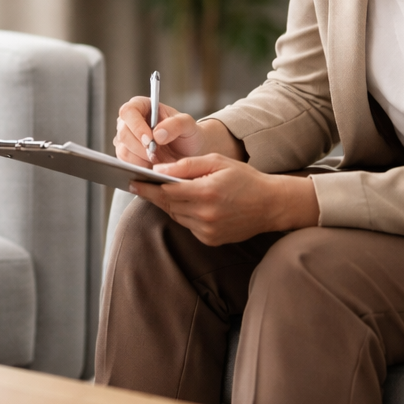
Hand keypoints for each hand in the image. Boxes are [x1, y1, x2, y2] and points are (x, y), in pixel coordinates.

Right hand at [114, 96, 245, 165]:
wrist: (189, 153)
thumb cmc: (188, 134)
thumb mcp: (188, 124)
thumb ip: (176, 124)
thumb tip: (157, 134)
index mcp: (142, 106)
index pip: (128, 111)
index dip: (136, 126)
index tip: (150, 140)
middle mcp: (130, 121)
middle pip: (123, 133)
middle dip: (140, 147)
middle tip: (157, 154)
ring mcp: (126, 139)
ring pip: (123, 151)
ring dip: (141, 159)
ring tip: (158, 159)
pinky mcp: (126, 155)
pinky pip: (126, 163)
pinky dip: (140, 167)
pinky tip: (153, 165)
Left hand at [130, 154, 317, 245]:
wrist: (272, 205)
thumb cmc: (245, 178)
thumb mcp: (216, 162)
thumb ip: (186, 166)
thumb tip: (158, 170)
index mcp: (207, 193)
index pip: (166, 192)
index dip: (147, 187)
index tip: (131, 181)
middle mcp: (206, 216)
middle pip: (168, 205)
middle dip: (153, 194)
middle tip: (139, 184)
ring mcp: (208, 231)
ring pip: (176, 216)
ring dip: (168, 205)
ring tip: (160, 192)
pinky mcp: (211, 240)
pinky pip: (188, 225)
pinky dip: (183, 215)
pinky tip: (186, 204)